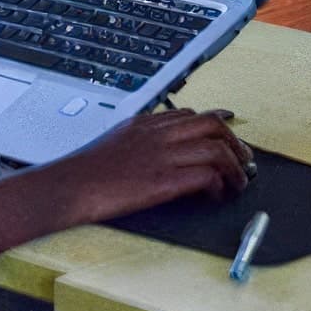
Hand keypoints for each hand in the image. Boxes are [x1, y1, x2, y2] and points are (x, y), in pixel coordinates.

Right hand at [31, 109, 250, 225]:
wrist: (68, 186)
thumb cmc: (83, 172)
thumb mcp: (112, 143)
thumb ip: (138, 141)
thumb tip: (158, 152)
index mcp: (145, 124)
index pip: (191, 114)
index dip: (218, 120)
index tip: (230, 126)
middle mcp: (157, 134)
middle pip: (213, 125)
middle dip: (235, 143)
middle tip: (243, 161)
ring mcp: (162, 156)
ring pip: (217, 149)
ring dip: (235, 168)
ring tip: (237, 184)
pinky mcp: (164, 181)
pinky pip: (207, 176)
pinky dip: (219, 186)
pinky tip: (215, 196)